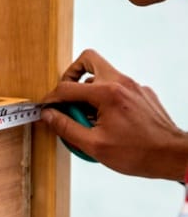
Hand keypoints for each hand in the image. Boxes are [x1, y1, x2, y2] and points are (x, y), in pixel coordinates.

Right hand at [42, 49, 187, 180]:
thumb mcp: (93, 145)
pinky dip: (104, 101)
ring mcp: (133, 86)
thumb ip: (67, 127)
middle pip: (88, 61)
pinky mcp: (141, 94)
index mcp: (107, 93)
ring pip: (101, 77)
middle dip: (70, 77)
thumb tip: (49, 116)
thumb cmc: (138, 152)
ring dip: (88, 93)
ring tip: (86, 120)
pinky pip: (115, 89)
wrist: (171, 156)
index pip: (67, 87)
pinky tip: (105, 123)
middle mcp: (121, 83)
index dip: (51, 99)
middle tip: (65, 98)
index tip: (46, 109)